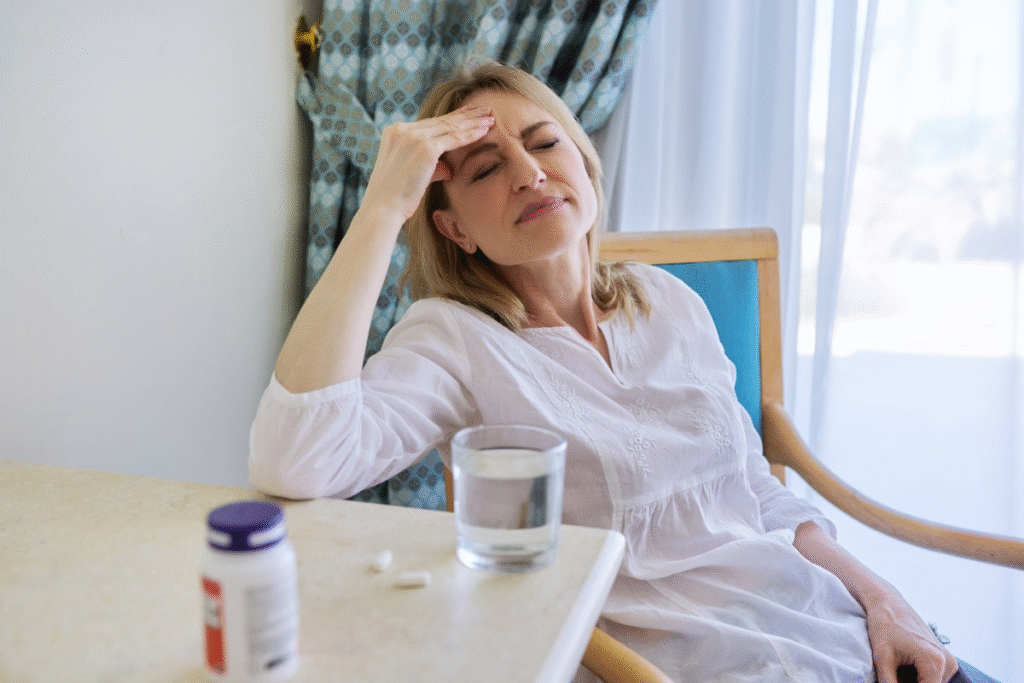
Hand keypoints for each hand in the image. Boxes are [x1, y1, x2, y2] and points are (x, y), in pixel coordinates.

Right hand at [360, 105, 493, 224]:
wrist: (383, 209)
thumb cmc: (396, 199)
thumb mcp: (412, 176)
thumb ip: (431, 168)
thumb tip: (448, 169)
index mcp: (395, 133)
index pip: (430, 123)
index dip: (452, 118)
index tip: (469, 115)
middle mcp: (403, 130)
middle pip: (441, 120)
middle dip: (466, 115)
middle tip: (485, 110)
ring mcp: (413, 137)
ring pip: (450, 126)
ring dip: (473, 122)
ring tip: (491, 117)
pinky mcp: (425, 148)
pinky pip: (454, 138)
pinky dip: (471, 134)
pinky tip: (485, 131)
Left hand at [865, 592, 958, 682]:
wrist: (888, 603)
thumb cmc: (884, 625)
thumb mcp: (882, 658)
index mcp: (936, 662)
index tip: (894, 679)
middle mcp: (948, 662)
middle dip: (908, 682)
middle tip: (894, 671)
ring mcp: (949, 660)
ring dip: (913, 681)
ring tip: (897, 668)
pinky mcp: (944, 658)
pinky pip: (932, 677)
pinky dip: (918, 677)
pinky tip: (904, 665)